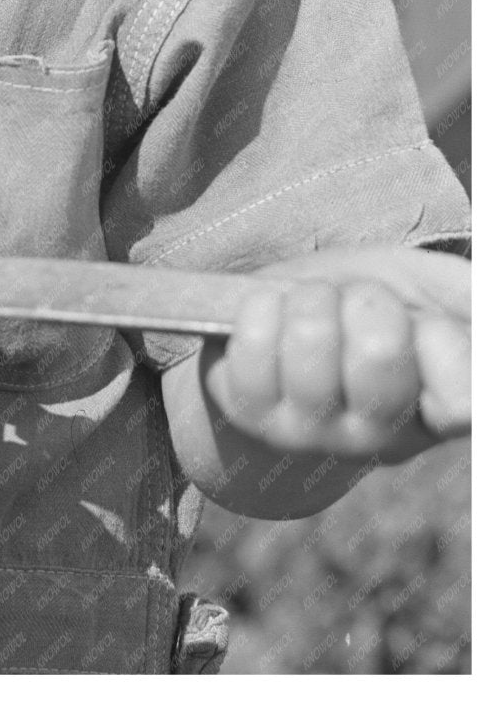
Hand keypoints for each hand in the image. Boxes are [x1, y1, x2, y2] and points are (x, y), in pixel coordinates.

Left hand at [201, 245, 469, 463]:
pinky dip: (261, 306)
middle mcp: (379, 437)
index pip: (465, 401)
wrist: (284, 323)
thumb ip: (470, 302)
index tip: (425, 323)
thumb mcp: (431, 293)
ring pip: (310, 338)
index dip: (444, 348)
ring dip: (310, 299)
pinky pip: (253, 342)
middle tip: (357, 305)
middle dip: (365, 301)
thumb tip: (480, 311)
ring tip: (311, 307)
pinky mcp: (253, 416)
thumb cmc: (367, 307)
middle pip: (379, 352)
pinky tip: (271, 316)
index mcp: (438, 410)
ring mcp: (312, 434)